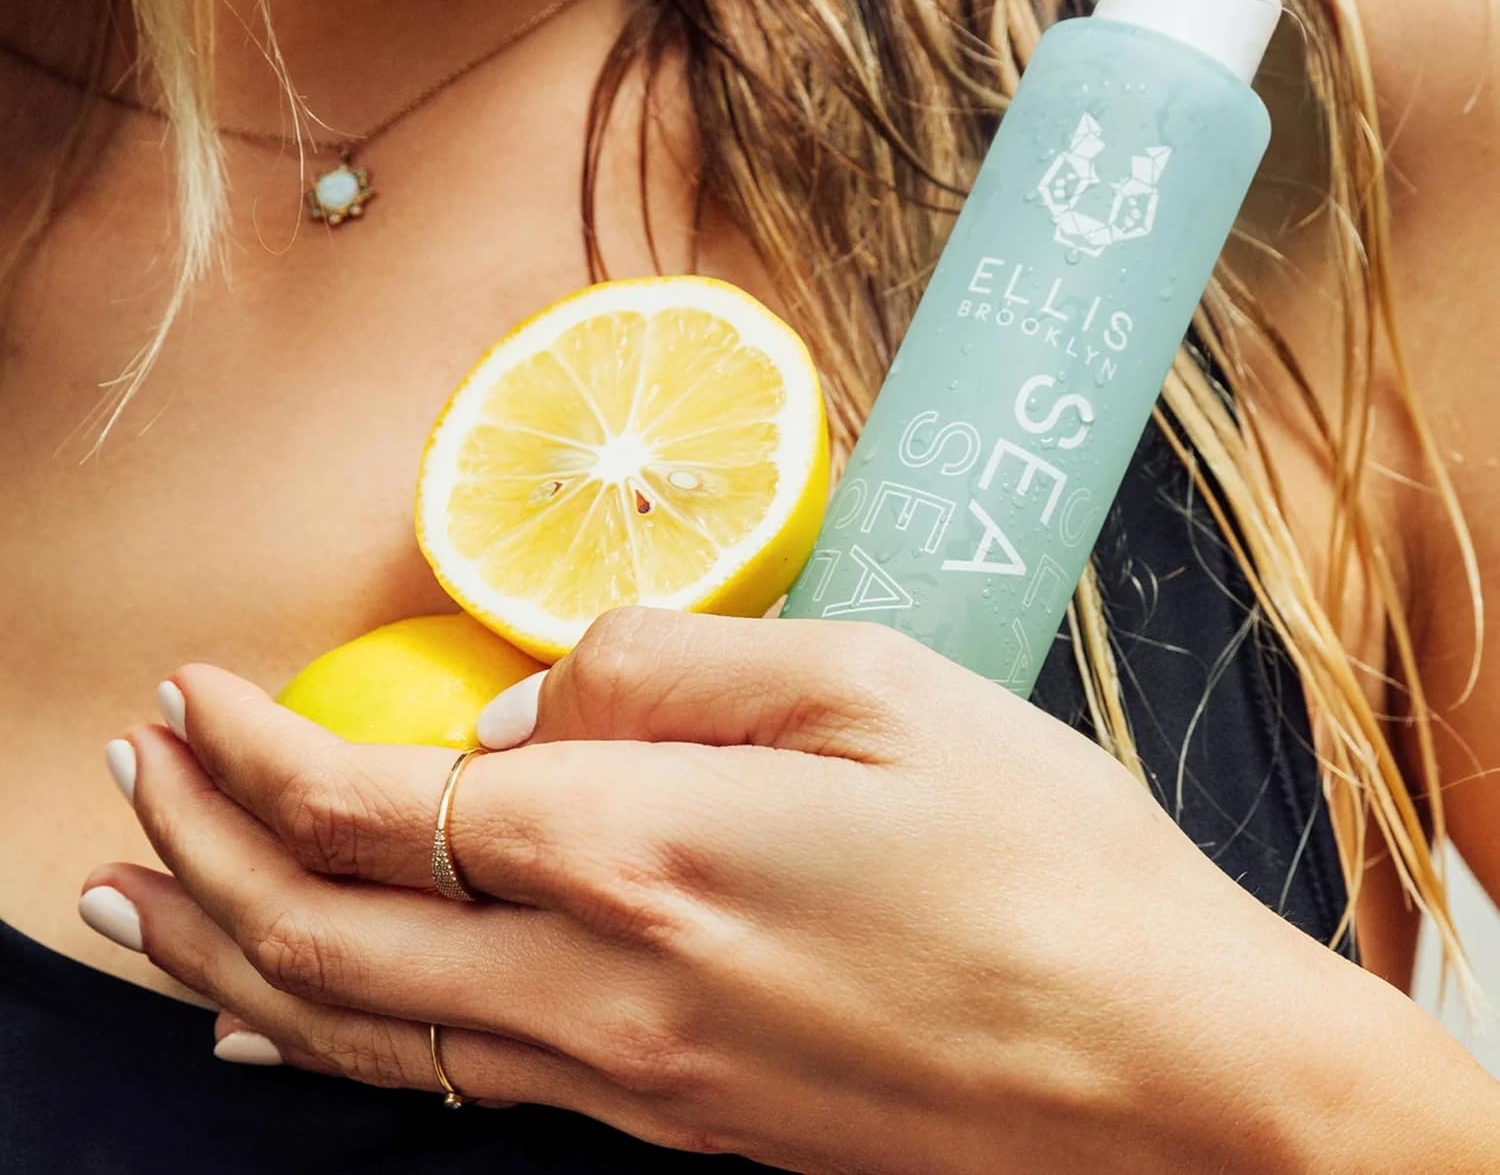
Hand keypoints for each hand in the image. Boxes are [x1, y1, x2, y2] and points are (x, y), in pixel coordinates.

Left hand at [84, 610, 1468, 1172]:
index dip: (254, 745)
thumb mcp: (875, 682)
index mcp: (650, 848)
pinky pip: (457, 1083)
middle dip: (197, 845)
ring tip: (140, 905)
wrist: (1167, 1074)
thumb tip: (526, 712)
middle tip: (126, 777)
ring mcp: (636, 1080)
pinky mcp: (679, 1126)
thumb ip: (668, 671)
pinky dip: (341, 1036)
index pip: (376, 801)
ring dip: (230, 953)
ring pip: (363, 1027)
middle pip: (325, 929)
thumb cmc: (1041, 859)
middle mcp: (608, 986)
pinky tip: (293, 1020)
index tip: (196, 690)